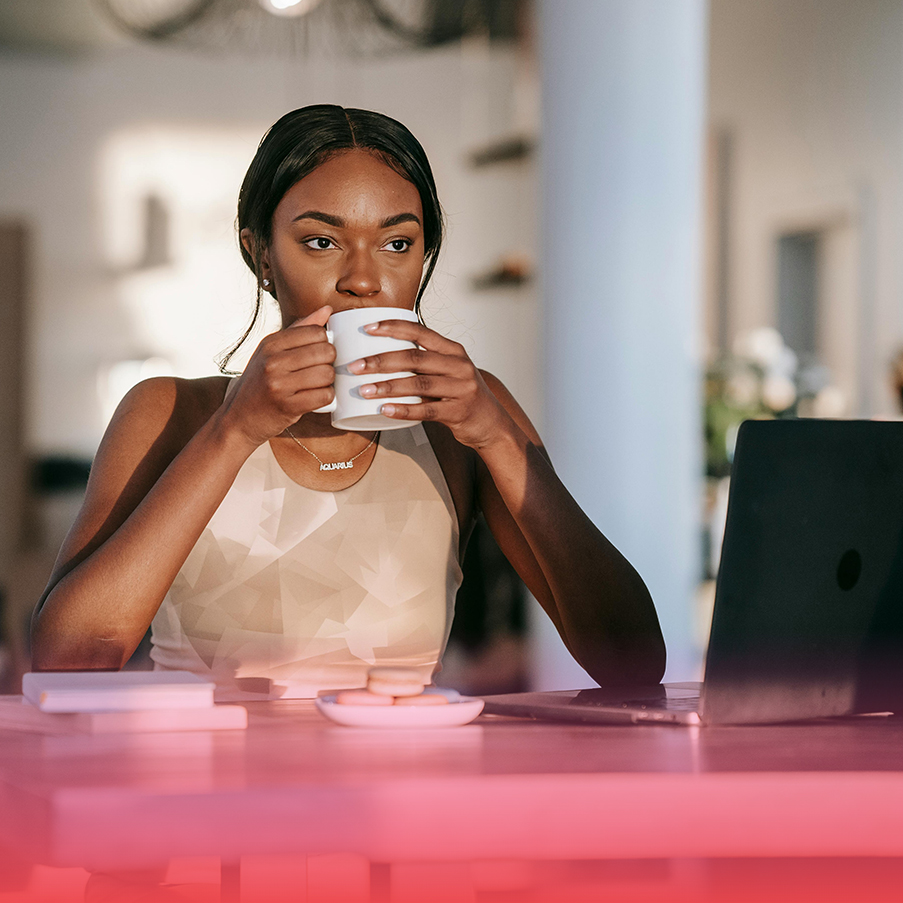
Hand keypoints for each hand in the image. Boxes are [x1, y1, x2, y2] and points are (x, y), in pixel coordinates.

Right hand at [220, 306, 335, 447]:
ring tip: (318, 385)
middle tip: (321, 371)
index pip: (316, 332)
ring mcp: (279, 384)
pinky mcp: (287, 406)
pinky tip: (317, 398)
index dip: (325, 343)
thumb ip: (300, 330)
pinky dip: (327, 398)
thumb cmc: (259, 383)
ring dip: (329, 382)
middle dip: (330, 362)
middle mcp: (273, 361)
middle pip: (326, 352)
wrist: (237, 419)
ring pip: (327, 374)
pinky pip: (324, 396)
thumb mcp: (271, 352)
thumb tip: (327, 310)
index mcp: (270, 344)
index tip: (320, 354)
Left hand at [347, 319, 514, 448]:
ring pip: (418, 384)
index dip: (392, 328)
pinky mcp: (458, 412)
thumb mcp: (449, 370)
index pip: (420, 331)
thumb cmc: (461, 394)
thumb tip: (382, 354)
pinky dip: (404, 410)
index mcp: (453, 350)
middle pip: (414, 358)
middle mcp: (459, 365)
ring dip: (388, 387)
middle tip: (355, 367)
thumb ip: (424, 361)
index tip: (367, 329)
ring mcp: (461, 389)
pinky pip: (426, 411)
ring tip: (364, 390)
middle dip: (381, 361)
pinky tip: (385, 410)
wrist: (491, 423)